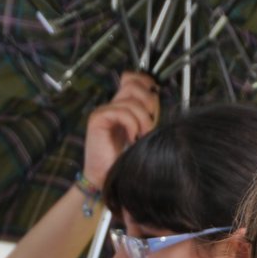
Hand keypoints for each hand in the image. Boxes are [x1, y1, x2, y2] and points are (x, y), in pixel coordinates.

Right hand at [83, 71, 159, 187]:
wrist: (108, 178)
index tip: (156, 99)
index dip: (147, 83)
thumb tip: (159, 98)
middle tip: (150, 122)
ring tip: (141, 135)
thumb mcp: (144, 133)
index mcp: (123, 106)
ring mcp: (104, 110)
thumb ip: (148, 116)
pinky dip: (132, 124)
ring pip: (130, 98)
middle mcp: (113, 105)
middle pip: (133, 84)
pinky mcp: (98, 118)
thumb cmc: (125, 159)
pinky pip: (122, 111)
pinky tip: (131, 138)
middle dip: (148, 102)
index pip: (134, 79)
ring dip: (143, 118)